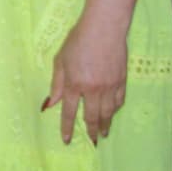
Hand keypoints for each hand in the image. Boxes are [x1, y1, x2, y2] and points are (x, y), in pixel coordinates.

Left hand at [47, 6, 130, 145]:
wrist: (104, 28)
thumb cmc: (78, 40)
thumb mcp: (60, 60)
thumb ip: (56, 84)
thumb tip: (50, 104)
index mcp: (74, 84)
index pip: (68, 112)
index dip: (67, 127)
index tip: (66, 140)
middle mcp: (92, 89)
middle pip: (92, 117)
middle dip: (91, 131)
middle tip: (92, 142)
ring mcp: (109, 86)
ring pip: (108, 112)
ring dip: (105, 124)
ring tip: (103, 132)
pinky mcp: (122, 80)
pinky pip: (119, 101)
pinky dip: (115, 110)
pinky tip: (112, 113)